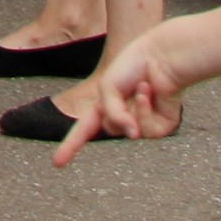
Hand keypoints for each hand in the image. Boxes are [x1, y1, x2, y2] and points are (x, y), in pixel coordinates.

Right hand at [54, 26, 192, 162]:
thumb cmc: (131, 65)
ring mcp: (143, 123)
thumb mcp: (107, 87)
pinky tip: (150, 93)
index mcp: (106, 106)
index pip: (85, 129)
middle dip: (116, 112)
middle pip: (110, 129)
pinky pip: (149, 131)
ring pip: (130, 132)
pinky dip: (146, 110)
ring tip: (142, 88)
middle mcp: (124, 117)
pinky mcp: (163, 126)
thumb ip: (112, 114)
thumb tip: (132, 135)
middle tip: (125, 90)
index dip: (70, 146)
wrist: (160, 56)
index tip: (57, 164)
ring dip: (134, 109)